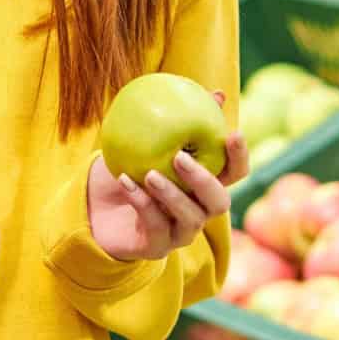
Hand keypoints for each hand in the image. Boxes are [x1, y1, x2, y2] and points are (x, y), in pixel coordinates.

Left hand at [88, 92, 244, 261]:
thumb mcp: (150, 141)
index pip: (235, 174)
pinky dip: (141, 202)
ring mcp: (180, 232)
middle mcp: (200, 211)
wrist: (98, 207)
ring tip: (150, 174)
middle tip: (180, 157)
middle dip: (203, 180)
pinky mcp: (156, 247)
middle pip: (219, 202)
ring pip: (190, 218)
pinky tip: (126, 181)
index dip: (240, 157)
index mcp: (205, 185)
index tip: (232, 133)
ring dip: (171, 195)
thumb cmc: (131, 168)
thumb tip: (216, 93)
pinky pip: (155, 226)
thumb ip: (182, 118)